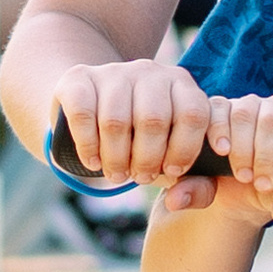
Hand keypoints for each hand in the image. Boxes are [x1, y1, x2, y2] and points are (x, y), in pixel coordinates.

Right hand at [48, 54, 208, 191]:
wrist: (93, 108)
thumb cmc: (143, 141)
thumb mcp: (172, 155)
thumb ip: (193, 183)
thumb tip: (180, 200)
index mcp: (181, 84)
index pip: (193, 114)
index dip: (185, 150)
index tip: (174, 172)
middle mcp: (150, 72)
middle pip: (153, 120)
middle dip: (147, 160)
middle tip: (141, 178)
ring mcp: (114, 72)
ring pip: (116, 121)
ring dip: (116, 158)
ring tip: (117, 174)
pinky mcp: (78, 78)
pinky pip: (83, 114)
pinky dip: (88, 146)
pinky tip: (93, 162)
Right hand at [188, 92, 272, 226]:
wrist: (246, 193)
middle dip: (266, 158)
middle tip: (262, 185)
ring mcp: (250, 104)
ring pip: (245, 114)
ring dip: (242, 151)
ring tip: (244, 176)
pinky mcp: (222, 107)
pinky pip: (218, 109)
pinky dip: (219, 132)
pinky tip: (223, 151)